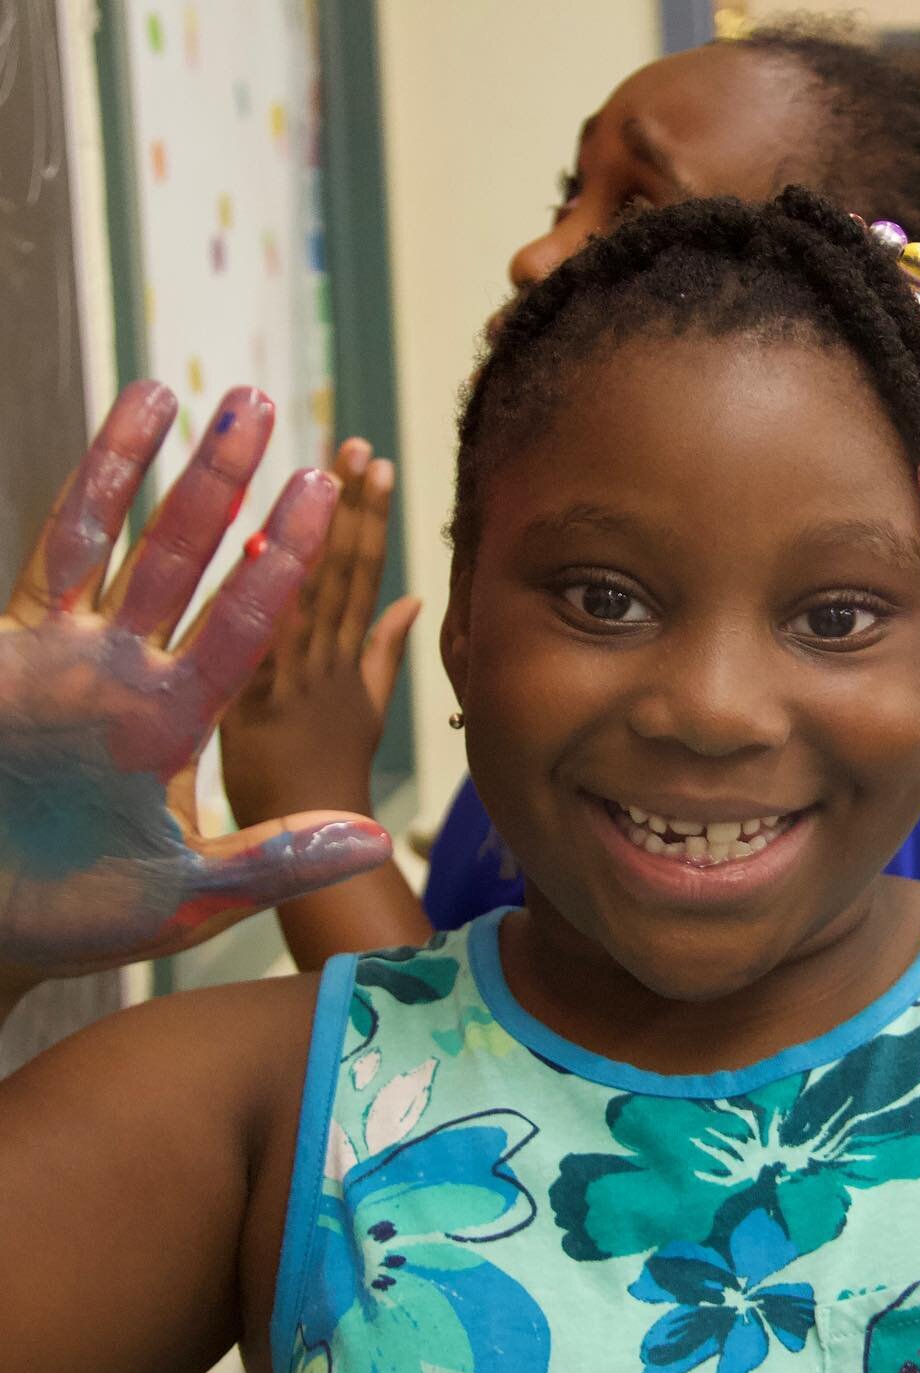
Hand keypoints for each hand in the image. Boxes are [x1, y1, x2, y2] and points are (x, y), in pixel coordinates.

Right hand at [0, 382, 391, 985]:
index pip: (254, 625)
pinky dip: (95, 484)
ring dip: (185, 473)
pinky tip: (131, 420)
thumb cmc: (72, 914)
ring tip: (227, 401)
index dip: (295, 562)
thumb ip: (276, 858)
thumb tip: (374, 838)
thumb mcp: (187, 894)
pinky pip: (61, 547)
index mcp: (184, 719)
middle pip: (207, 562)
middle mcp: (141, 672)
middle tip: (295, 422)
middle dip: (247, 494)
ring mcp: (76, 649)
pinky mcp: (17, 639)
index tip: (338, 501)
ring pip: (141, 540)